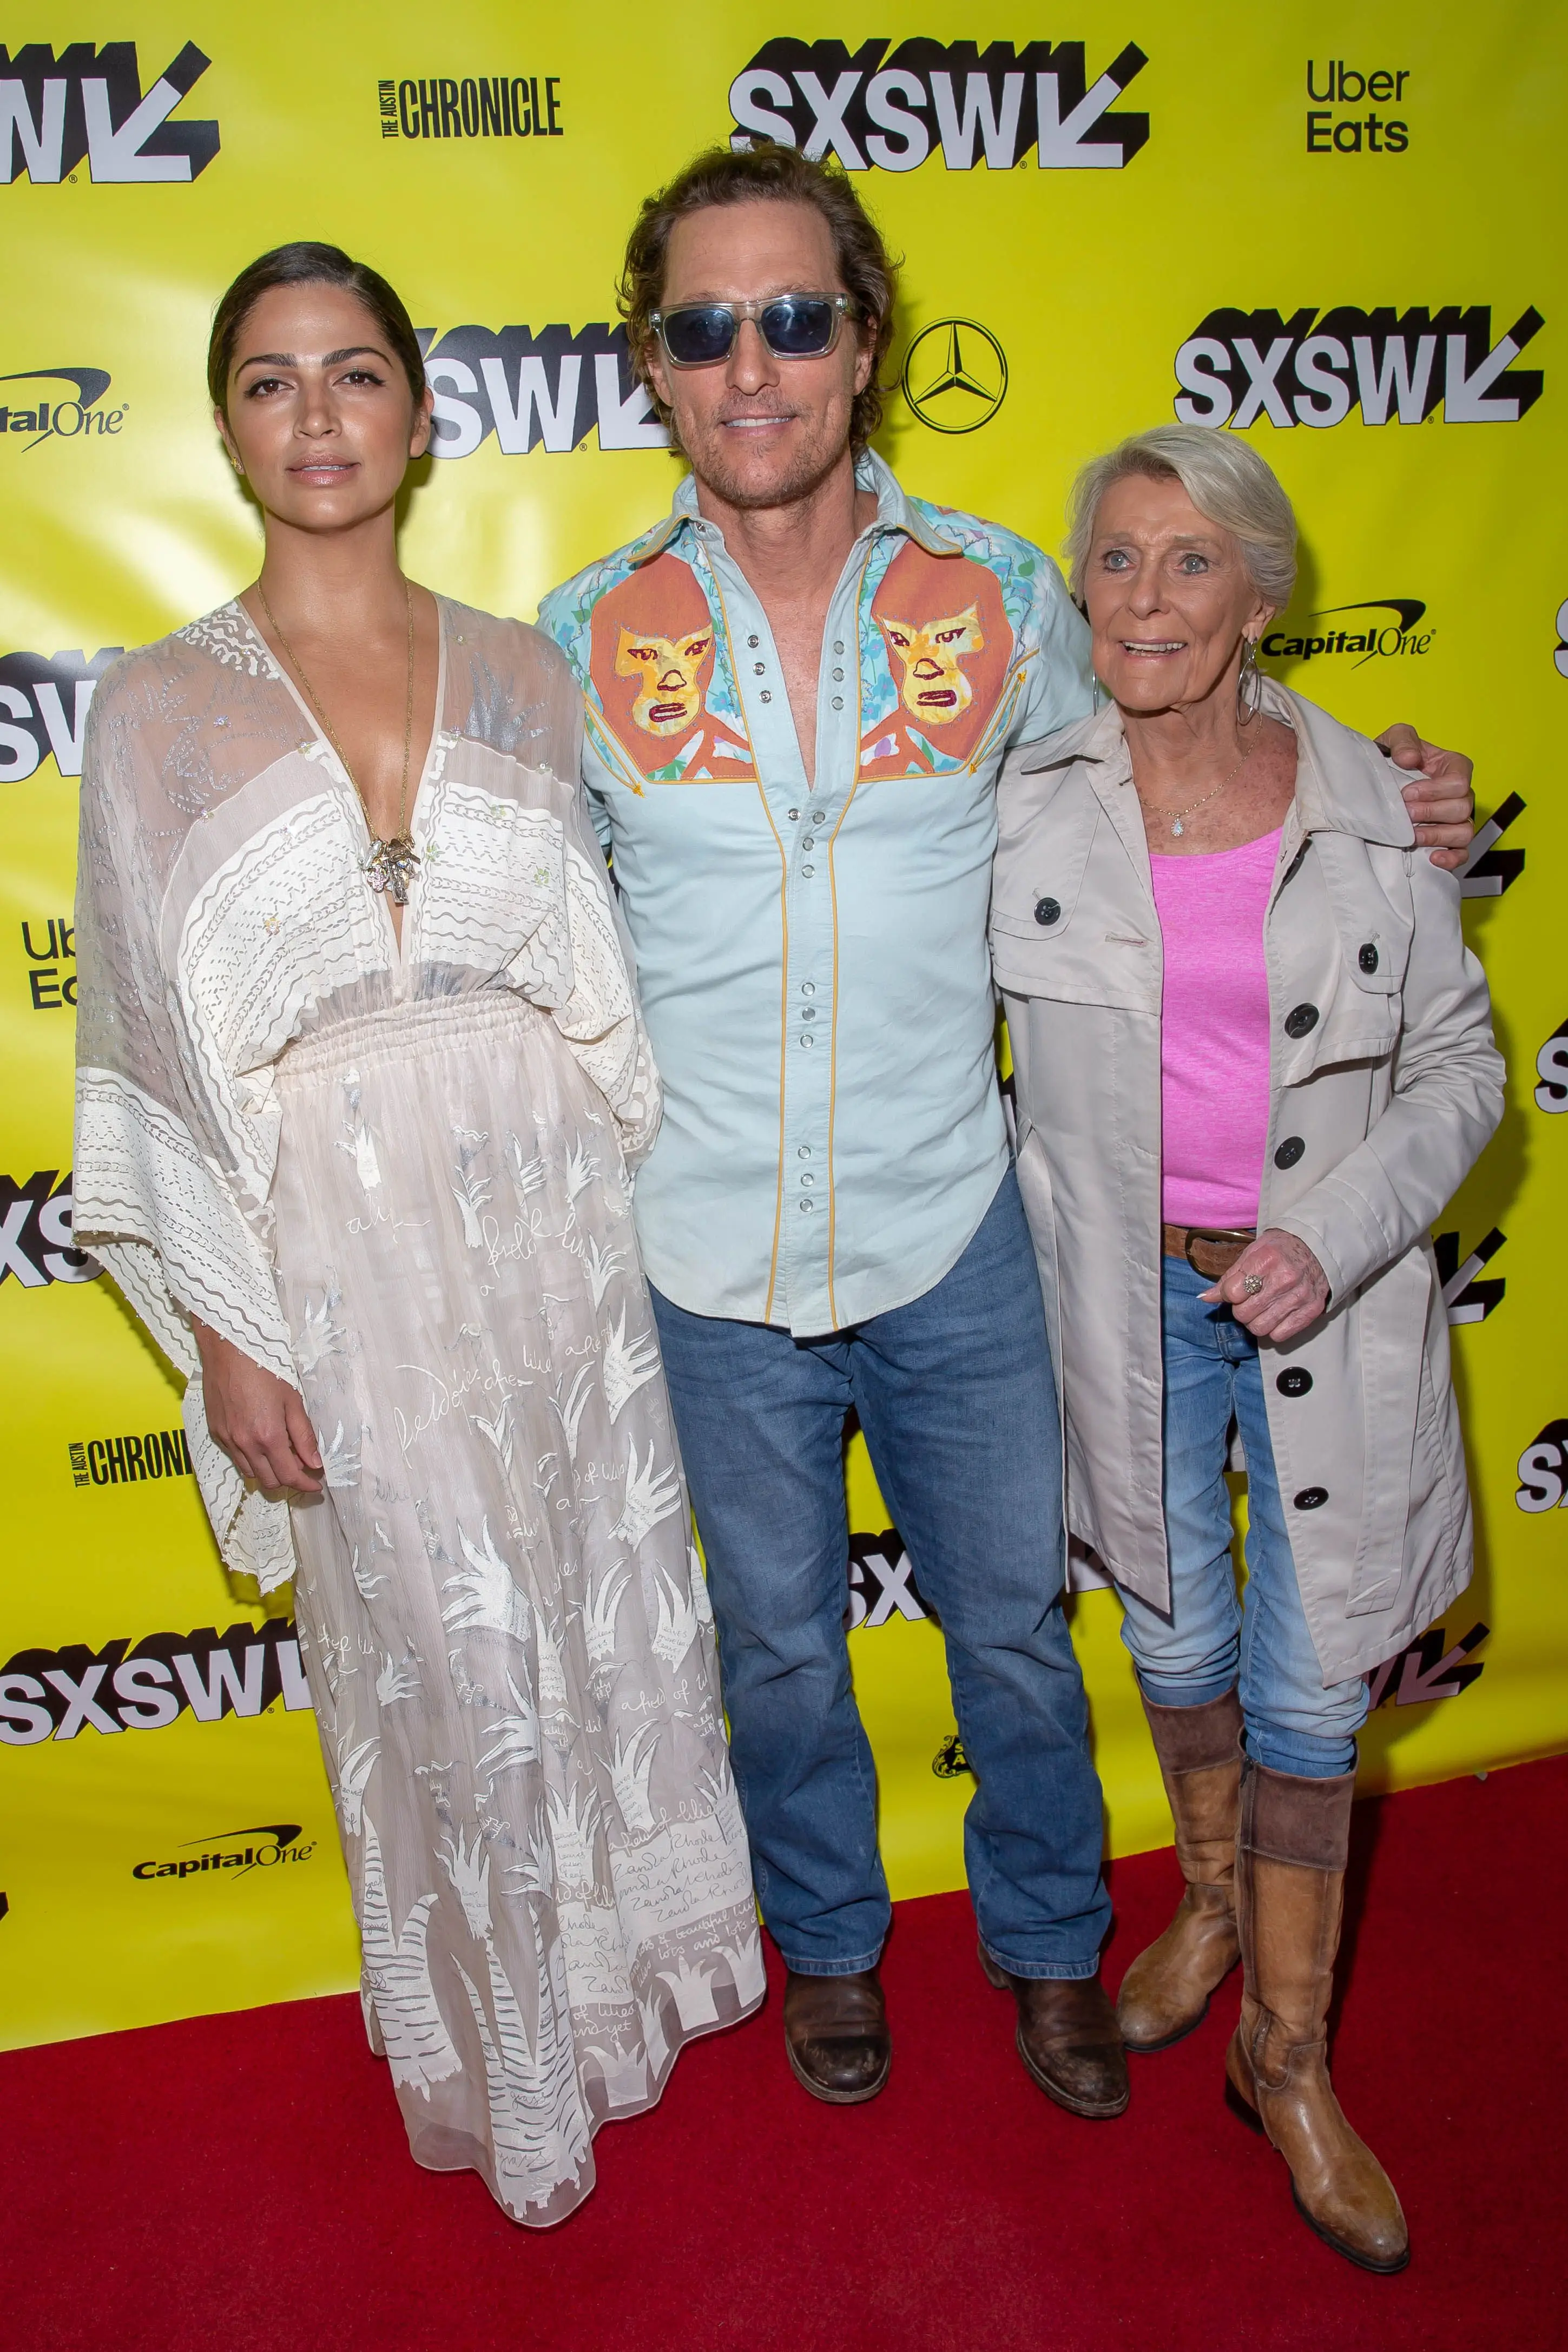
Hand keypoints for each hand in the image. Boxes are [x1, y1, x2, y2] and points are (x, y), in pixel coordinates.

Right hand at [193, 1318, 322, 1495]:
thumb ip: (304, 1435)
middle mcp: (245, 1444)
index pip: (289, 1476)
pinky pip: (236, 1459)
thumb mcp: (292, 1400)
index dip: (305, 1484)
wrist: (228, 1351)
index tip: (316, 1484)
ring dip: (269, 1471)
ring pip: (251, 1473)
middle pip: (270, 1481)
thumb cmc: (265, 1369)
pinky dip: (251, 1459)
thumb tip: (315, 1463)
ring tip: (283, 1455)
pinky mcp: (216, 1434)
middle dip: (289, 1480)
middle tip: (303, 1468)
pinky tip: (261, 1443)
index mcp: (268, 1436)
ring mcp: (228, 1440)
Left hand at [1201, 1228, 1329, 1342]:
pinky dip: (1273, 1329)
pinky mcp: (1311, 1310)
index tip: (1235, 1290)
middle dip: (1241, 1309)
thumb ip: (1228, 1278)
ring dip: (1255, 1321)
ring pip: (1260, 1328)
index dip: (1229, 1294)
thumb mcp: (1252, 1253)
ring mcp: (1300, 1296)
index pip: (1232, 1292)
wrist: (1317, 1249)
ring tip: (1261, 1308)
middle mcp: (1284, 1279)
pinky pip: (1280, 1335)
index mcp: (1266, 1260)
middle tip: (1249, 1300)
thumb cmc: (1280, 1249)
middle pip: (1244, 1313)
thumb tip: (1205, 1298)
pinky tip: (1276, 1314)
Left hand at [1376, 724, 1474, 871]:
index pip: (1459, 781)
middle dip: (1431, 812)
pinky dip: (1451, 858)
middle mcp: (1461, 794)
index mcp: (1454, 767)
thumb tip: (1409, 759)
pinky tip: (1433, 858)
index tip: (1407, 794)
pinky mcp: (1449, 841)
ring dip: (1436, 835)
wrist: (1379, 782)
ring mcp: (1457, 819)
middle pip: (1462, 808)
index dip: (1434, 790)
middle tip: (1405, 814)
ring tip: (1412, 836)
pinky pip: (1462, 853)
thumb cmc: (1393, 758)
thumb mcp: (1395, 739)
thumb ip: (1404, 741)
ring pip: (1463, 832)